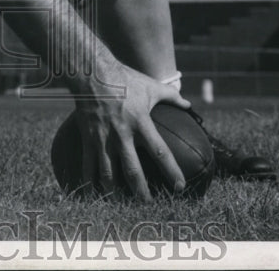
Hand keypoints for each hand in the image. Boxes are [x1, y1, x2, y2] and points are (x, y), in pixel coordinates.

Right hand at [74, 62, 191, 200]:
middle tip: (149, 205)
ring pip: (108, 172)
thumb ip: (172, 97)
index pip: (159, 151)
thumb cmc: (124, 78)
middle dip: (141, 191)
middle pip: (132, 170)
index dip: (171, 170)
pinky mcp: (88, 138)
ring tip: (121, 205)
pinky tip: (92, 195)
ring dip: (115, 192)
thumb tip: (190, 105)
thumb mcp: (151, 86)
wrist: (92, 72)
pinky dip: (89, 182)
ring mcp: (103, 137)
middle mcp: (122, 133)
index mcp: (140, 122)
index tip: (179, 186)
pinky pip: (88, 164)